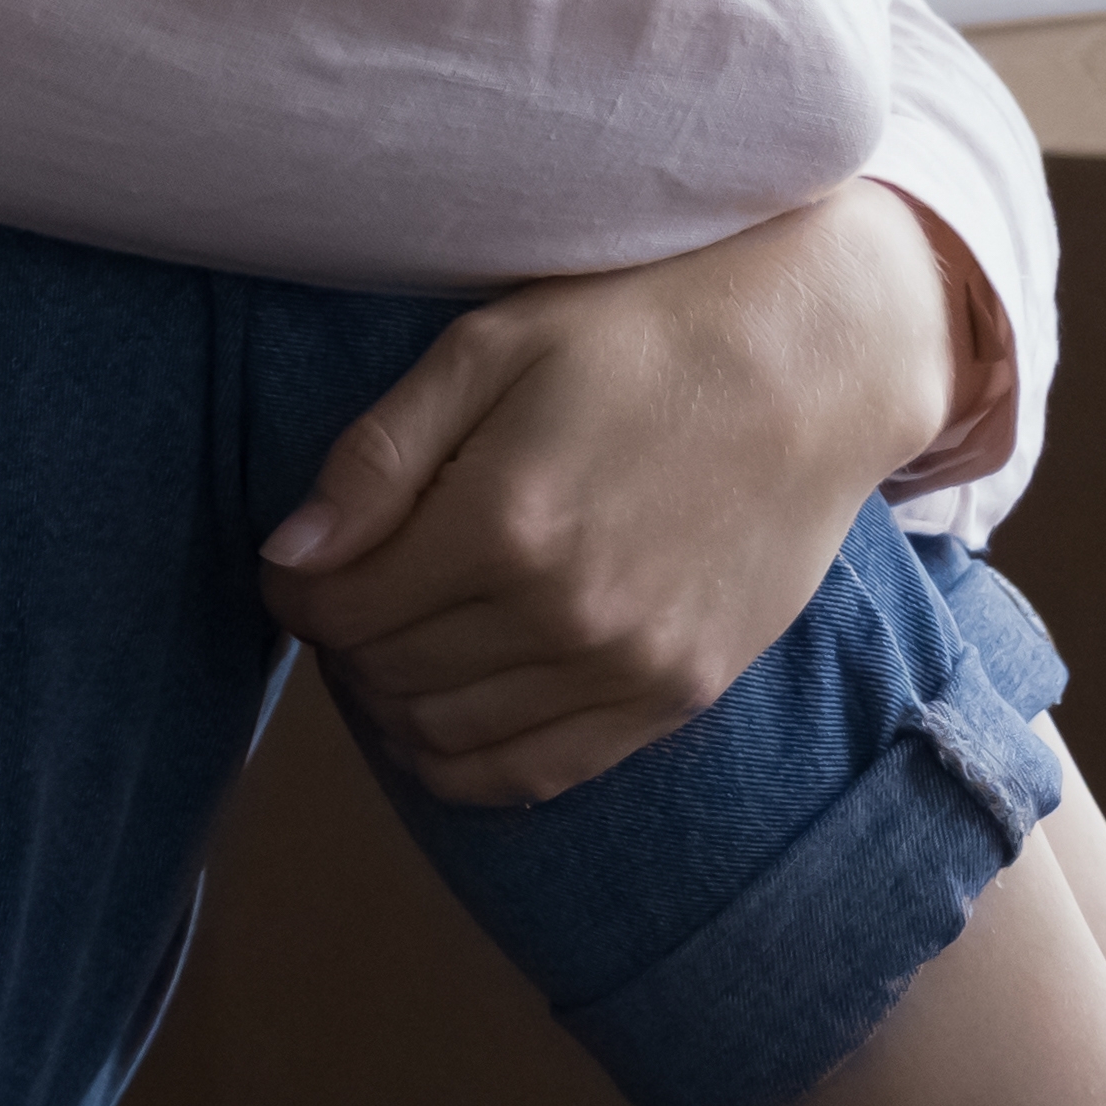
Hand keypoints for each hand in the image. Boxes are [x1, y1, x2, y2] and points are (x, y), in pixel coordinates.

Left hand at [256, 187, 970, 804]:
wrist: (816, 361)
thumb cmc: (643, 332)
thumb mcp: (491, 348)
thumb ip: (378, 457)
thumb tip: (289, 557)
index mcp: (502, 520)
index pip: (337, 608)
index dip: (294, 591)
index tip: (298, 566)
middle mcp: (562, 613)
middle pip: (384, 673)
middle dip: (343, 640)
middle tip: (352, 592)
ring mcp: (627, 667)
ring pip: (444, 734)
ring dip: (393, 699)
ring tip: (399, 640)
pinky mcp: (677, 695)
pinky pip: (534, 773)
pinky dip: (465, 761)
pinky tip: (448, 713)